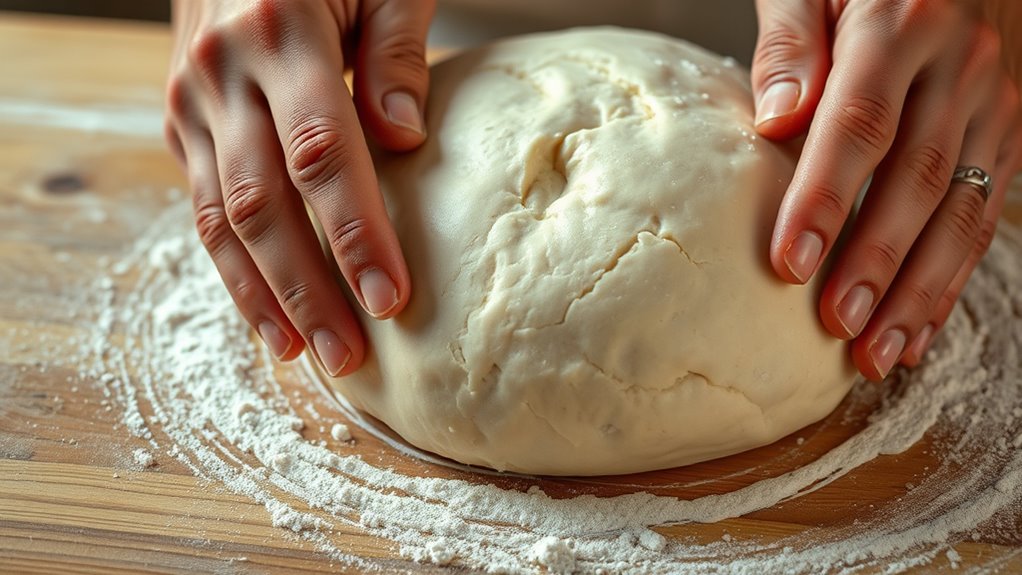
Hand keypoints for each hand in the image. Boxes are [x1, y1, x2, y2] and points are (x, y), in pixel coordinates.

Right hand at [164, 0, 434, 375]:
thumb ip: (396, 50)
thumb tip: (405, 140)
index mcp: (280, 29)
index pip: (321, 152)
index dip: (355, 231)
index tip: (389, 296)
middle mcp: (221, 72)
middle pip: (263, 203)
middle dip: (307, 287)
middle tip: (347, 352)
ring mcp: (191, 101)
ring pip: (222, 218)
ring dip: (264, 295)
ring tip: (305, 354)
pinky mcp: (181, 123)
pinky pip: (204, 207)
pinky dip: (233, 267)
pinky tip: (265, 312)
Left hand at [751, 0, 1021, 380]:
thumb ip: (791, 42)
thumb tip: (776, 120)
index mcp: (899, 24)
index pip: (858, 125)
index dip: (825, 199)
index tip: (789, 263)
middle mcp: (959, 67)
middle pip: (916, 179)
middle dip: (875, 261)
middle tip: (836, 326)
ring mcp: (994, 104)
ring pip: (962, 210)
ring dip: (919, 290)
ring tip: (876, 353)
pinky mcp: (1008, 134)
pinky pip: (985, 215)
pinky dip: (952, 279)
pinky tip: (919, 329)